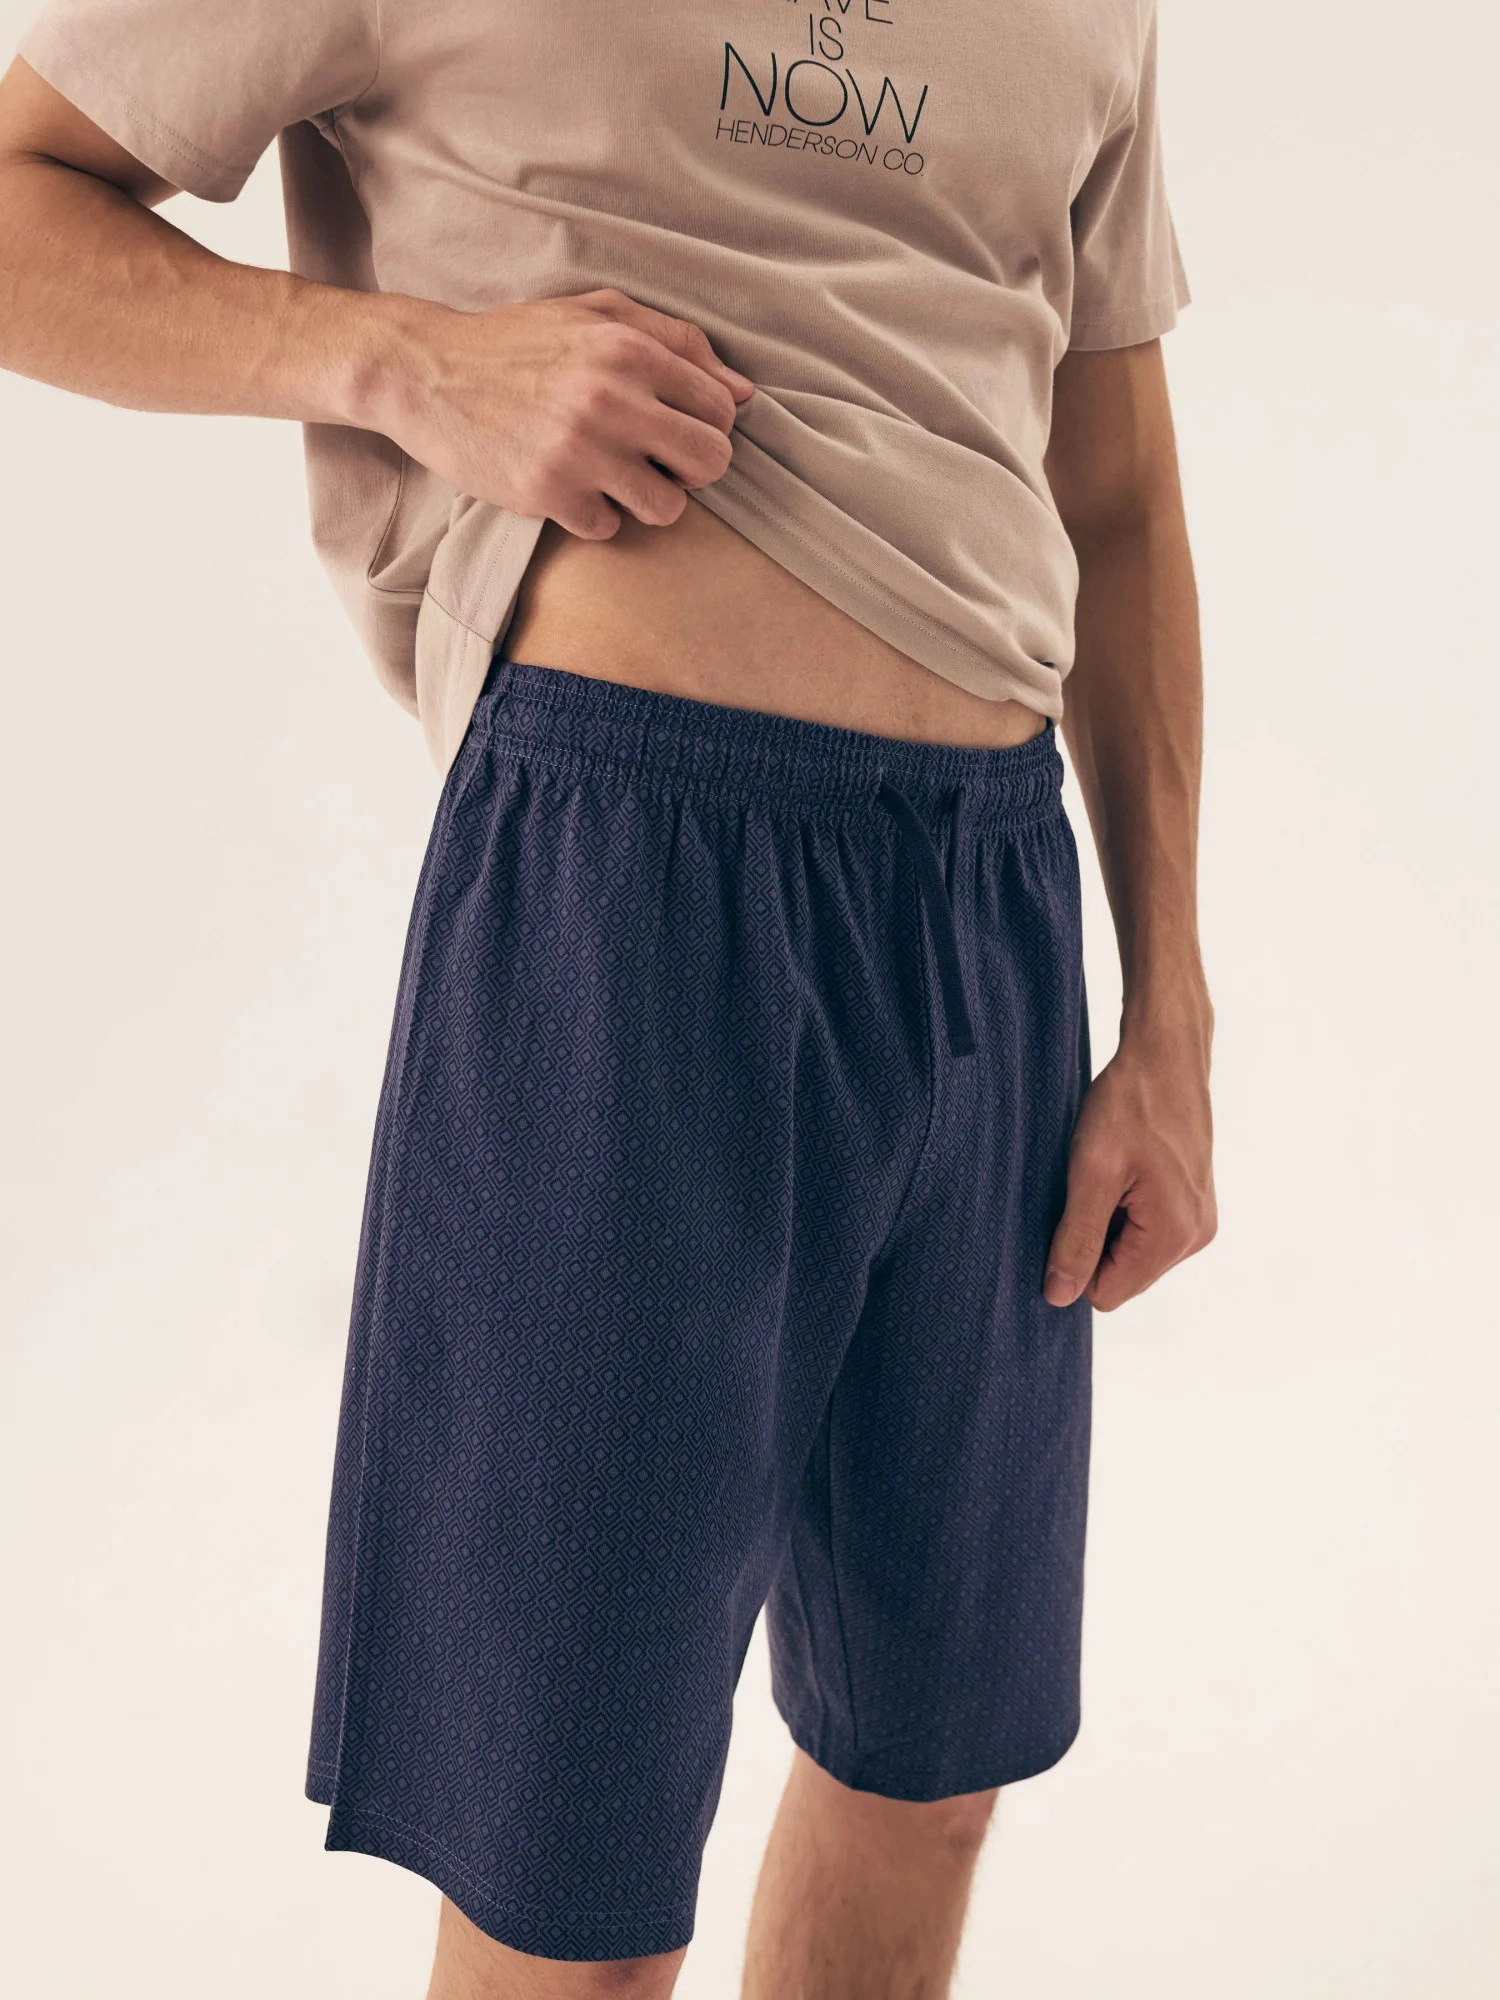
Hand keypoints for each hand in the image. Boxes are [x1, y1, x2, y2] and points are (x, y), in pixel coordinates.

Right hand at [366, 286, 754, 538]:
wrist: (426, 371)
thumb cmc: (518, 343)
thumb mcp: (595, 315)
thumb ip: (674, 341)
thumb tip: (742, 392)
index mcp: (628, 349)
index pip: (719, 410)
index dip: (706, 426)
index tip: (675, 428)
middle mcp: (610, 398)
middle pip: (710, 463)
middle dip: (691, 469)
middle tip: (658, 461)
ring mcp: (579, 451)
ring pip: (667, 508)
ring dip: (646, 498)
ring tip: (613, 477)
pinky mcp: (547, 493)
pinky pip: (609, 528)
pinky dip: (593, 514)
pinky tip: (568, 486)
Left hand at [1043, 1008, 1216, 1311]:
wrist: (1167, 1054)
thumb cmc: (1130, 1103)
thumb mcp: (1091, 1172)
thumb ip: (1077, 1239)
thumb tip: (1059, 1296)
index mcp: (1173, 1235)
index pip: (1107, 1292)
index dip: (1076, 1258)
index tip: (1071, 1210)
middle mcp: (1195, 1236)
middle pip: (1123, 1275)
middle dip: (1095, 1239)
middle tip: (1091, 1185)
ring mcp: (1199, 1219)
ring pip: (1133, 1252)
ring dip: (1109, 1221)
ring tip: (1109, 1173)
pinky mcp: (1194, 1202)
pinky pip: (1148, 1230)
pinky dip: (1125, 1207)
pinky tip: (1123, 1170)